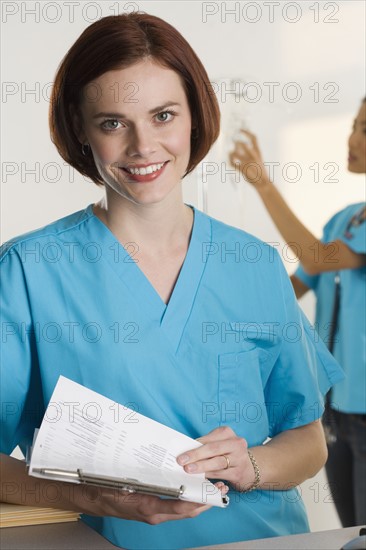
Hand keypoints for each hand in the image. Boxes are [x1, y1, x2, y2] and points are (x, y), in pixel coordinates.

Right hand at [78, 485, 220, 524]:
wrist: (94, 498)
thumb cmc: (107, 488)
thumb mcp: (125, 482)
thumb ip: (146, 482)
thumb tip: (167, 475)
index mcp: (149, 507)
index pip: (180, 507)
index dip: (198, 501)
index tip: (212, 494)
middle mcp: (154, 513)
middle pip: (187, 512)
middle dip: (205, 502)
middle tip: (220, 490)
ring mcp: (154, 513)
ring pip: (183, 511)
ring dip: (199, 501)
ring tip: (213, 489)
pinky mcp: (153, 509)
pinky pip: (175, 508)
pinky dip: (187, 500)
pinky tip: (193, 489)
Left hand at [177, 426, 256, 491]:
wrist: (249, 468)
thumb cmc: (228, 454)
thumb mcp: (219, 444)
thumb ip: (205, 446)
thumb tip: (185, 452)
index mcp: (228, 433)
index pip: (209, 439)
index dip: (194, 445)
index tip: (181, 452)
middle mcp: (236, 444)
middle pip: (213, 449)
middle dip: (195, 455)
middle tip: (182, 461)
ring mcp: (239, 458)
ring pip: (217, 462)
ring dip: (201, 466)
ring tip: (188, 469)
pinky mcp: (238, 472)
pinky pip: (221, 474)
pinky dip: (209, 476)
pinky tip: (200, 478)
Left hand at [229, 130, 269, 188]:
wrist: (264, 183)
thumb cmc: (260, 171)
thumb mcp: (259, 159)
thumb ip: (252, 152)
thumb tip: (243, 146)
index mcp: (258, 152)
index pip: (253, 138)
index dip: (246, 132)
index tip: (240, 130)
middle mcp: (253, 156)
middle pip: (241, 144)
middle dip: (236, 143)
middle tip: (233, 145)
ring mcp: (247, 163)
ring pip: (234, 153)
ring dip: (231, 153)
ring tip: (231, 154)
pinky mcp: (243, 170)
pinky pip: (232, 163)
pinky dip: (230, 161)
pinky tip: (231, 162)